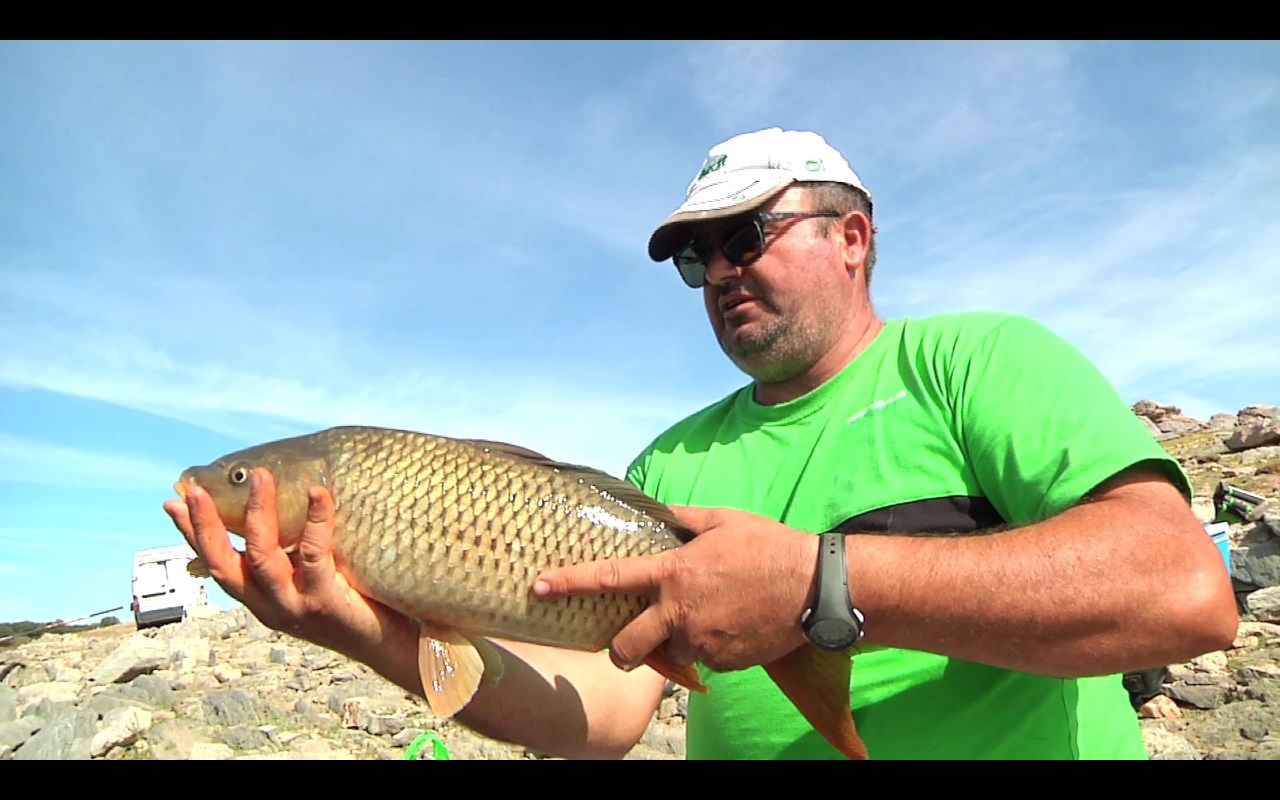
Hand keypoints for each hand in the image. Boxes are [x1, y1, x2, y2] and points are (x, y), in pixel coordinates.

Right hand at [162, 467, 404, 658]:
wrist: (390, 643)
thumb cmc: (352, 600)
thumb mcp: (308, 577)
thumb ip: (288, 552)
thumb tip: (274, 508)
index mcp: (259, 596)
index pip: (215, 562)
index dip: (192, 534)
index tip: (173, 501)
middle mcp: (269, 604)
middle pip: (223, 564)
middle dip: (205, 525)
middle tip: (196, 489)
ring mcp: (294, 605)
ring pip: (263, 557)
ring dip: (257, 514)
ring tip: (260, 477)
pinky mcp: (324, 603)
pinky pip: (314, 554)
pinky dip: (315, 520)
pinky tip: (317, 492)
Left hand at [533, 506, 818, 673]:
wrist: (815, 588)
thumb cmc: (769, 546)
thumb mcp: (723, 520)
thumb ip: (683, 519)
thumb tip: (659, 511)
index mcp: (673, 573)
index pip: (608, 579)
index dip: (569, 583)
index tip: (539, 586)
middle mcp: (679, 612)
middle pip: (626, 647)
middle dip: (620, 651)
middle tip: (626, 644)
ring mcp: (701, 641)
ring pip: (670, 653)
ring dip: (677, 642)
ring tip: (707, 620)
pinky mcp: (723, 662)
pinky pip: (704, 660)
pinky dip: (710, 648)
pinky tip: (732, 626)